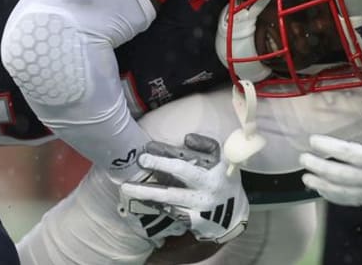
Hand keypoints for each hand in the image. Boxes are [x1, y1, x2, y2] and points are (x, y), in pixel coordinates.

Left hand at [118, 134, 248, 244]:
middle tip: (138, 164)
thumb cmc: (224, 181)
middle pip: (178, 179)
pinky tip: (144, 201)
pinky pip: (172, 213)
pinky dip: (158, 206)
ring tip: (127, 188)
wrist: (234, 215)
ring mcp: (199, 208)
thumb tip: (186, 138)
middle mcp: (206, 190)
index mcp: (214, 171)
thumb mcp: (222, 159)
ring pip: (170, 200)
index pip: (186, 162)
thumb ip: (206, 145)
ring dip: (148, 193)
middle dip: (157, 170)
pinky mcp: (194, 223)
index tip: (147, 148)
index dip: (165, 155)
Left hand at [299, 99, 361, 205]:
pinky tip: (324, 192)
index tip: (314, 140)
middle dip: (321, 168)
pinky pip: (355, 200)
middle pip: (344, 177)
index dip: (332, 148)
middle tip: (303, 159)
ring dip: (324, 187)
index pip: (353, 155)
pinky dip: (337, 198)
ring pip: (347, 192)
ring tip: (306, 179)